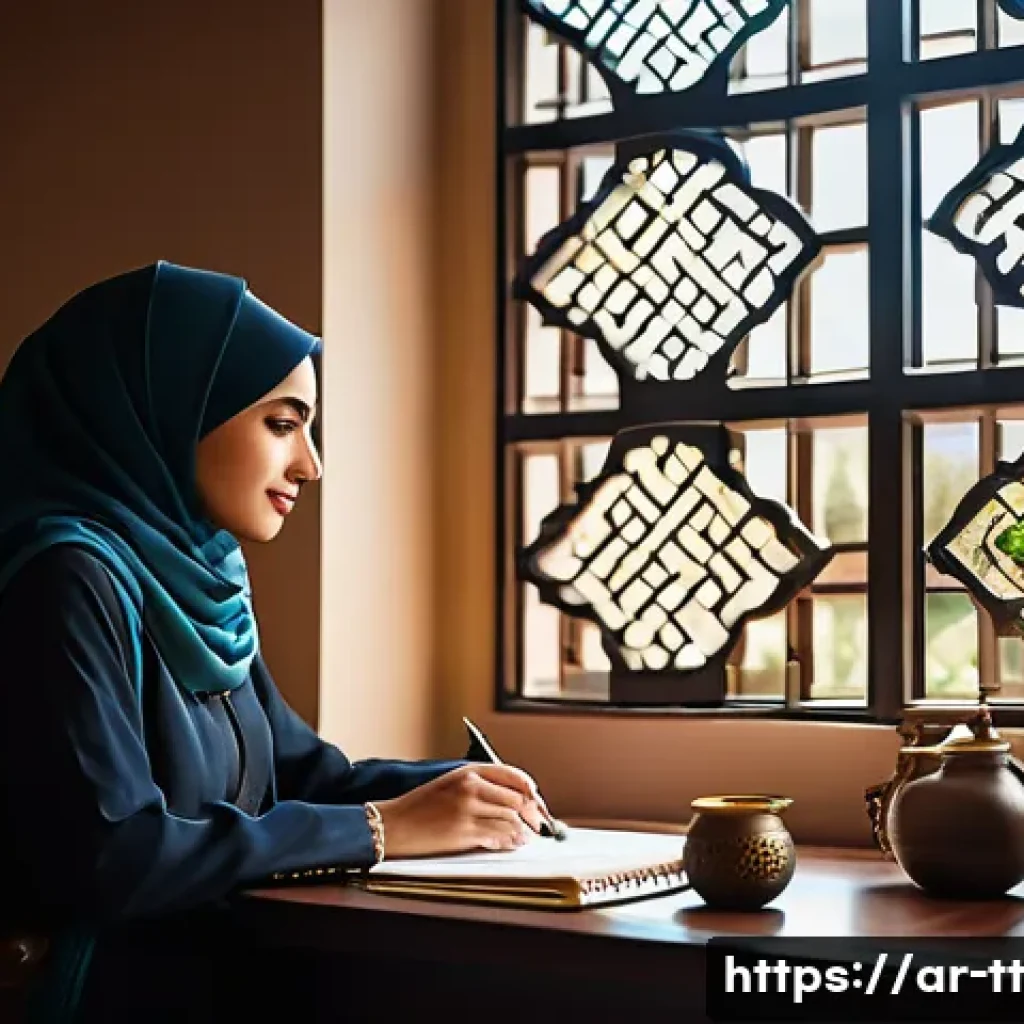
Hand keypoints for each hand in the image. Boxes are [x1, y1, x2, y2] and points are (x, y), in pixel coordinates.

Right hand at [373, 763, 551, 858]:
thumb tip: (512, 800)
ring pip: (511, 819)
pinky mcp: (464, 832)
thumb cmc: (420, 806)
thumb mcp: (450, 784)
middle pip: (517, 799)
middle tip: (538, 824)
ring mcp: (468, 809)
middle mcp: (471, 787)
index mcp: (469, 771)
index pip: (513, 776)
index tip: (538, 802)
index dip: (532, 791)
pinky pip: (498, 837)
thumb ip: (480, 787)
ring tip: (526, 836)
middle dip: (533, 814)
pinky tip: (512, 844)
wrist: (393, 824)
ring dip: (523, 830)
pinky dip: (509, 841)